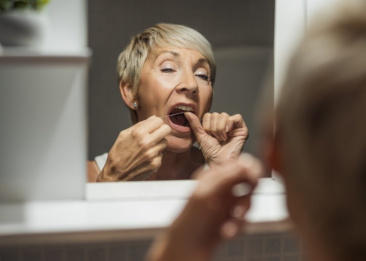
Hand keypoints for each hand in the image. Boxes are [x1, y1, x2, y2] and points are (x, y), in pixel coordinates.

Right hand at [96, 116, 170, 181]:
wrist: (115, 174)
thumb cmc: (118, 155)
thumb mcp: (123, 135)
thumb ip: (140, 125)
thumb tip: (153, 118)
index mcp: (138, 133)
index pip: (158, 121)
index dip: (156, 123)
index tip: (154, 126)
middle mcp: (147, 142)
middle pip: (166, 130)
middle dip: (162, 131)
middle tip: (156, 134)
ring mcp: (152, 154)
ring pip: (165, 142)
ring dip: (158, 144)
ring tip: (148, 148)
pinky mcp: (155, 163)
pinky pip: (161, 154)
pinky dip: (155, 155)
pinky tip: (146, 157)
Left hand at [146, 154, 262, 260]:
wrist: (185, 250)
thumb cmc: (190, 222)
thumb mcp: (207, 194)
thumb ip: (227, 177)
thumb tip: (246, 162)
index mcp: (212, 175)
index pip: (238, 163)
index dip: (250, 170)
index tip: (254, 181)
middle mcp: (220, 187)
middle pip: (247, 182)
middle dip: (248, 196)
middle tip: (240, 208)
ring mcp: (225, 203)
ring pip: (248, 201)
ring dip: (241, 215)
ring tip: (230, 225)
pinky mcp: (229, 218)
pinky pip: (245, 218)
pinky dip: (238, 226)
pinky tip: (227, 232)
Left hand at [185, 112, 247, 165]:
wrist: (219, 162)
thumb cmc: (211, 153)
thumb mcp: (201, 137)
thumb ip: (195, 124)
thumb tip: (187, 113)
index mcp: (215, 125)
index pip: (208, 115)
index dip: (206, 125)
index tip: (208, 136)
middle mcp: (225, 124)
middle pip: (216, 114)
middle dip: (213, 128)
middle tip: (216, 139)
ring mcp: (234, 126)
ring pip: (224, 115)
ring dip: (220, 129)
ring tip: (222, 139)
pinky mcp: (242, 129)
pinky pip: (237, 117)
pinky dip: (230, 124)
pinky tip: (228, 134)